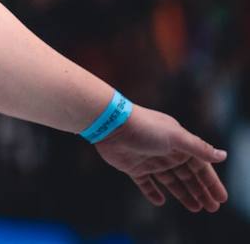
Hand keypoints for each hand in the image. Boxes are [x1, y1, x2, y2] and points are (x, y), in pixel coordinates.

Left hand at [94, 105, 227, 211]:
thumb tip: (223, 155)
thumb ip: (198, 148)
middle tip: (212, 208)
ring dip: (183, 194)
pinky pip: (145, 183)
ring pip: (170, 181)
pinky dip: (153, 192)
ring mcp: (149, 160)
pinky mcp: (132, 167)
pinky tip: (161, 201)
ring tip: (195, 208)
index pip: (200, 166)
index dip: (211, 182)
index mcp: (179, 143)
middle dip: (201, 191)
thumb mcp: (176, 137)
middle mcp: (166, 152)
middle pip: (188, 176)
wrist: (110, 124)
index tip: (221, 198)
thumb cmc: (145, 128)